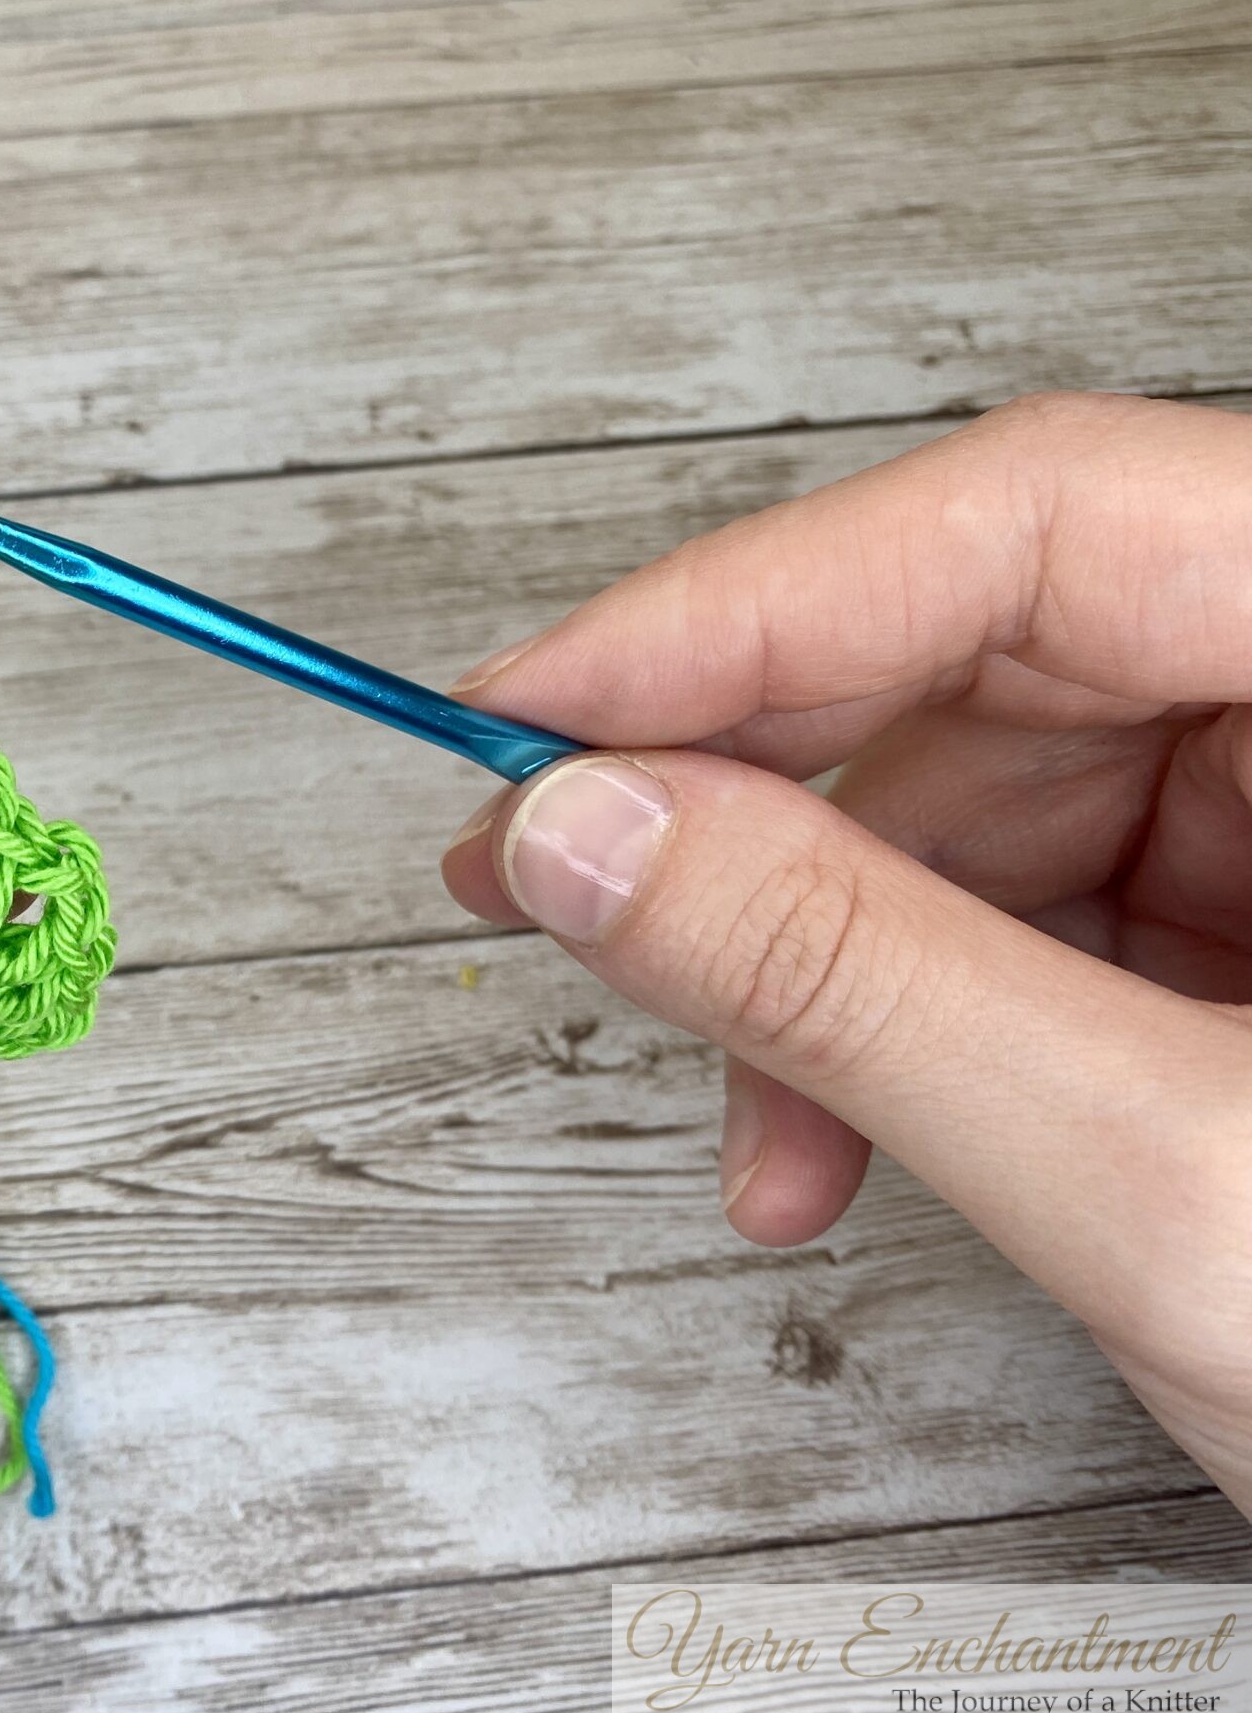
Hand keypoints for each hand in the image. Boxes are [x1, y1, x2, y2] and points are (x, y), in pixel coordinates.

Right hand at [441, 391, 1251, 1507]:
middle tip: (565, 895)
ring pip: (1014, 792)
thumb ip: (864, 982)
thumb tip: (592, 831)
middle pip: (1012, 655)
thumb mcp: (1184, 1192)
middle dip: (772, 815)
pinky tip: (852, 1131)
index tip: (529, 708)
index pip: (1044, 520)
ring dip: (836, 957)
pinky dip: (925, 1013)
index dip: (747, 605)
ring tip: (761, 1130)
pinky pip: (1067, 897)